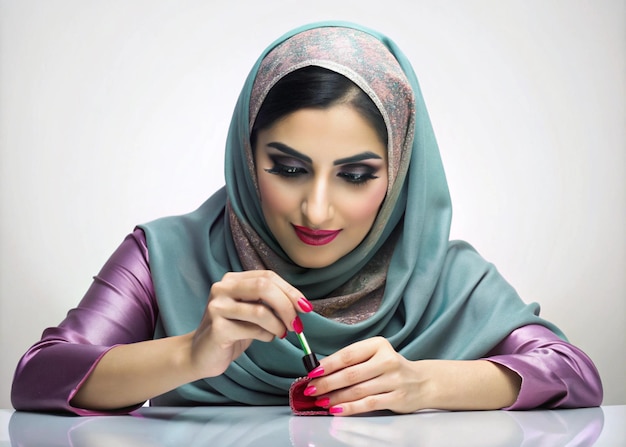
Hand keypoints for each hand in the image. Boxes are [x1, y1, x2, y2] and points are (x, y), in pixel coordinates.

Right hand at [189, 270, 311, 377]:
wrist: (200, 355)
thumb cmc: (231, 332)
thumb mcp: (251, 312)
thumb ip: (269, 303)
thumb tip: (300, 304)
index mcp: (232, 280)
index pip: (267, 276)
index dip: (290, 290)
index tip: (305, 306)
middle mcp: (222, 288)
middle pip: (264, 287)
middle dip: (287, 305)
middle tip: (297, 323)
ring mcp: (217, 307)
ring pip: (260, 310)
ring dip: (278, 324)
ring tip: (282, 333)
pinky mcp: (217, 328)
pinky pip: (252, 330)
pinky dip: (266, 335)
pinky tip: (266, 338)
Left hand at [306, 336, 425, 415]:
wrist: (423, 382)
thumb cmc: (391, 368)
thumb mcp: (376, 356)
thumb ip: (354, 361)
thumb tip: (322, 371)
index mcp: (379, 345)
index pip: (348, 355)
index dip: (328, 364)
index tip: (313, 372)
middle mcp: (388, 360)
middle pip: (351, 374)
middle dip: (327, 383)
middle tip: (311, 389)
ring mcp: (394, 380)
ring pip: (357, 390)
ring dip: (335, 397)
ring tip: (321, 401)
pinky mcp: (397, 398)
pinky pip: (368, 404)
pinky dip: (350, 408)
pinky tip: (337, 410)